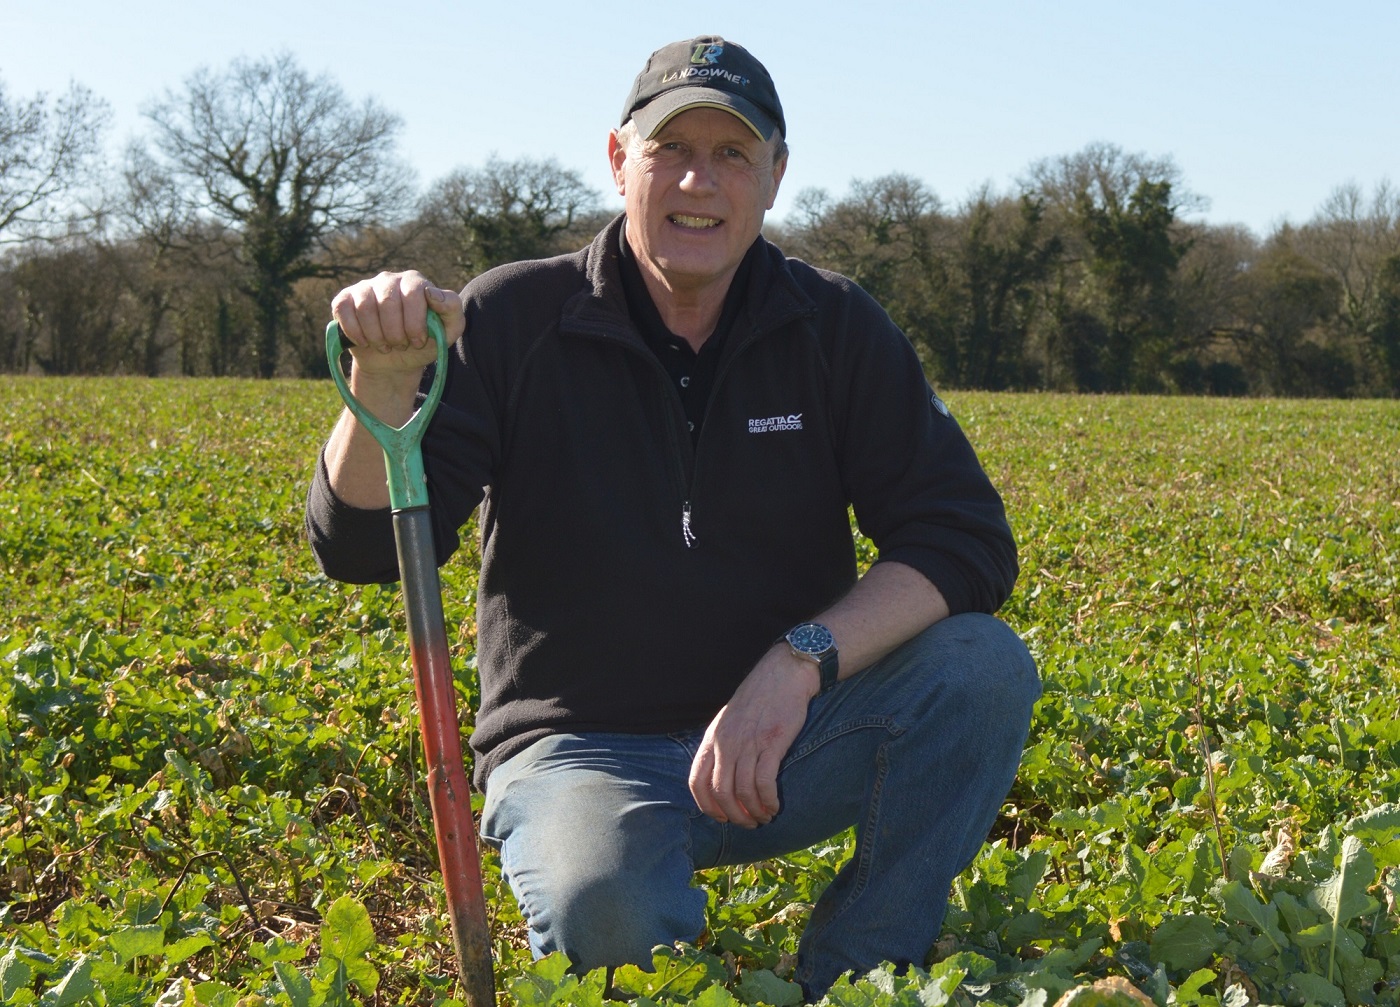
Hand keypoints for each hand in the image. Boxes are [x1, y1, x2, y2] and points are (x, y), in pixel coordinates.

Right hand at [331, 270, 465, 392]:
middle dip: (396, 333)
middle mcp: (389, 279)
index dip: (415, 322)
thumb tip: (431, 293)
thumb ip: (452, 309)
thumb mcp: (448, 331)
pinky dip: (355, 333)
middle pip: (388, 302)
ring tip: (386, 346)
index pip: (414, 293)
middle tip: (401, 345)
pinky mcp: (344, 300)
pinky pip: (343, 311)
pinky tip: (366, 342)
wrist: (395, 361)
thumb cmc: (423, 343)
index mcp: (415, 282)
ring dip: (377, 336)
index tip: (418, 342)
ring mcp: (365, 288)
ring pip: (365, 309)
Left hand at [689, 647, 818, 827]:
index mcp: (712, 738)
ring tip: (765, 817)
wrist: (783, 674)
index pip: (696, 782)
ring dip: (754, 812)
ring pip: (743, 792)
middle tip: (748, 824)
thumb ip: (721, 746)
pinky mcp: (772, 744)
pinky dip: (769, 801)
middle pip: (721, 793)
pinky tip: (775, 805)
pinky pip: (765, 783)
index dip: (707, 807)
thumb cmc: (758, 698)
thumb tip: (720, 777)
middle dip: (734, 816)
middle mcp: (726, 743)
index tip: (722, 818)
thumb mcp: (728, 720)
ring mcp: (748, 744)